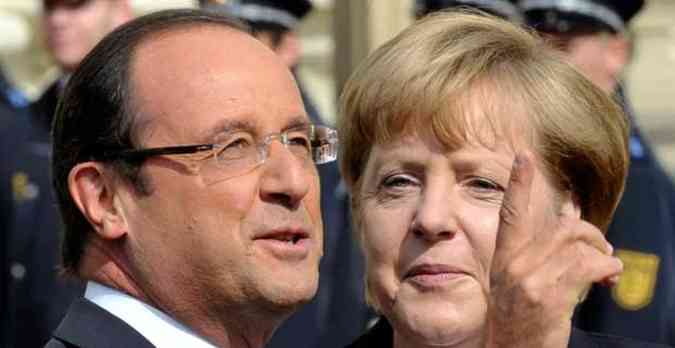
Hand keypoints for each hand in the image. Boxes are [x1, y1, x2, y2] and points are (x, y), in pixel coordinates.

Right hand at [484, 151, 622, 347]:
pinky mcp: (551, 295)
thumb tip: (570, 215)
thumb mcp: (517, 280)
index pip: (510, 213)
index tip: (523, 156)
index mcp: (504, 258)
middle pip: (561, 228)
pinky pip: (589, 267)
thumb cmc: (516, 317)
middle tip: (601, 248)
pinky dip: (608, 270)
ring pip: (578, 246)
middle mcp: (515, 263)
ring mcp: (532, 278)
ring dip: (602, 254)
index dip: (518, 184)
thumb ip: (539, 248)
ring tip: (608, 267)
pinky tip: (609, 279)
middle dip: (590, 234)